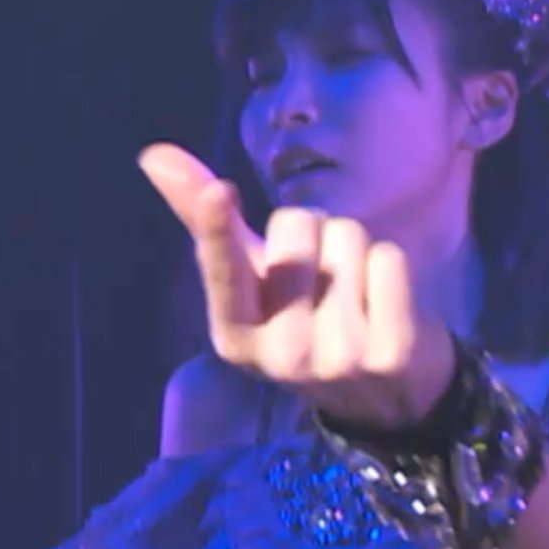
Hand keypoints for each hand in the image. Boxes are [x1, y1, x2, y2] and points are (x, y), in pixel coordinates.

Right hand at [139, 143, 454, 430]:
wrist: (384, 394)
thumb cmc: (305, 318)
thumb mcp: (253, 280)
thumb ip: (206, 220)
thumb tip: (155, 154)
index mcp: (235, 337)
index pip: (224, 271)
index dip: (219, 228)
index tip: (221, 190)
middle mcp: (281, 353)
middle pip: (299, 225)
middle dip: (314, 234)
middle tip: (322, 280)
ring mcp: (339, 357)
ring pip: (348, 236)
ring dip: (355, 251)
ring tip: (355, 293)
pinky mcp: (392, 353)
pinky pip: (388, 257)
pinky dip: (389, 265)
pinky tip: (385, 302)